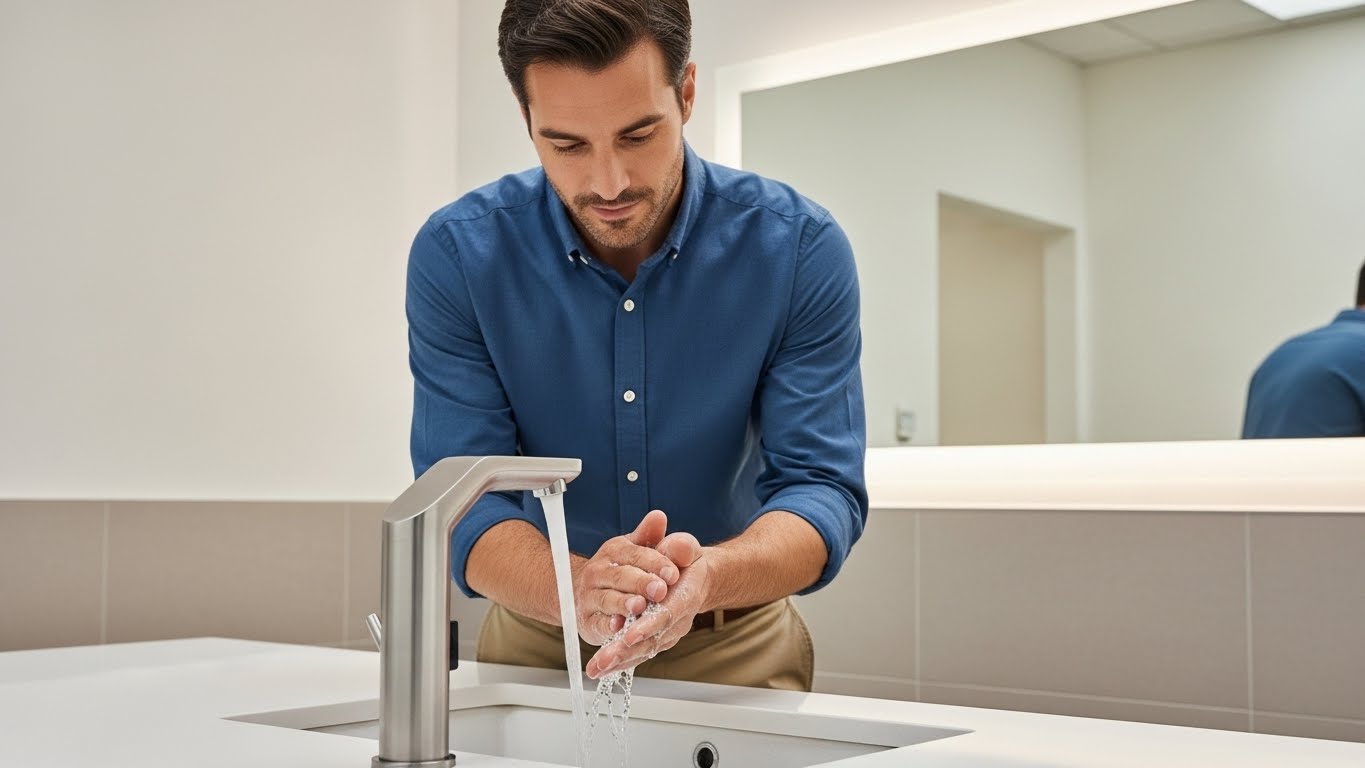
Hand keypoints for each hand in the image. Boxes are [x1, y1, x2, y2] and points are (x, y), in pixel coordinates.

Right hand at [572, 510, 681, 645]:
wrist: (585, 594)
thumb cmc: (621, 570)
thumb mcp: (634, 550)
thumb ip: (648, 536)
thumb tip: (659, 516)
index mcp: (614, 551)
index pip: (635, 554)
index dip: (655, 563)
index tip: (673, 573)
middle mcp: (598, 572)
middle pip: (621, 576)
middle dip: (641, 583)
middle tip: (660, 590)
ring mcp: (589, 596)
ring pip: (607, 599)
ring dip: (623, 603)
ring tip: (639, 606)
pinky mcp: (586, 620)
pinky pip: (596, 623)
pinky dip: (607, 625)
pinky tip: (618, 627)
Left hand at [585, 531, 705, 678]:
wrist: (694, 577)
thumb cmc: (687, 562)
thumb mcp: (686, 548)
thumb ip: (681, 547)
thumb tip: (676, 547)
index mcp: (685, 596)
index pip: (667, 614)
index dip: (648, 625)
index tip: (629, 634)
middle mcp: (677, 621)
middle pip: (651, 639)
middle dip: (626, 650)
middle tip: (604, 657)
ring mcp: (666, 633)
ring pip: (642, 650)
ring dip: (619, 660)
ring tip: (597, 667)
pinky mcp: (655, 639)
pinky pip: (637, 653)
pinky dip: (619, 662)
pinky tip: (600, 669)